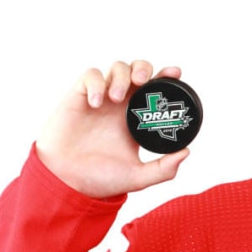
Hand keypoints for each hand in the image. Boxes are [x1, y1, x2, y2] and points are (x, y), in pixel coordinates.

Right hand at [36, 60, 189, 198]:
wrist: (66, 183)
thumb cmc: (98, 179)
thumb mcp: (137, 177)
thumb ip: (163, 169)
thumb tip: (186, 152)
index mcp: (137, 117)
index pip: (156, 89)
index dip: (166, 76)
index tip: (176, 73)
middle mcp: (121, 104)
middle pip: (137, 70)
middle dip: (143, 68)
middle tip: (143, 81)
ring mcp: (101, 98)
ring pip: (116, 68)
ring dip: (121, 76)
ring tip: (117, 97)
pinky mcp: (79, 97)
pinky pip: (89, 76)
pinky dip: (96, 83)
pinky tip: (97, 102)